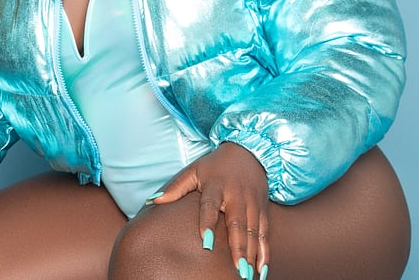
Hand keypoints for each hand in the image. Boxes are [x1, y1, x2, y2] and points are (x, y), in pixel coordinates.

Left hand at [150, 141, 269, 278]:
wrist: (250, 152)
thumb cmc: (216, 165)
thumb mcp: (194, 170)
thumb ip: (176, 187)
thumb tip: (154, 200)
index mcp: (217, 185)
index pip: (210, 205)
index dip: (208, 222)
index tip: (206, 242)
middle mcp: (237, 195)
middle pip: (237, 223)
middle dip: (238, 248)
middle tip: (237, 269)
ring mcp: (252, 203)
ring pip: (253, 231)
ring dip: (252, 254)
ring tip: (247, 275)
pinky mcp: (262, 209)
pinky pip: (265, 233)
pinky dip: (265, 251)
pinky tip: (262, 269)